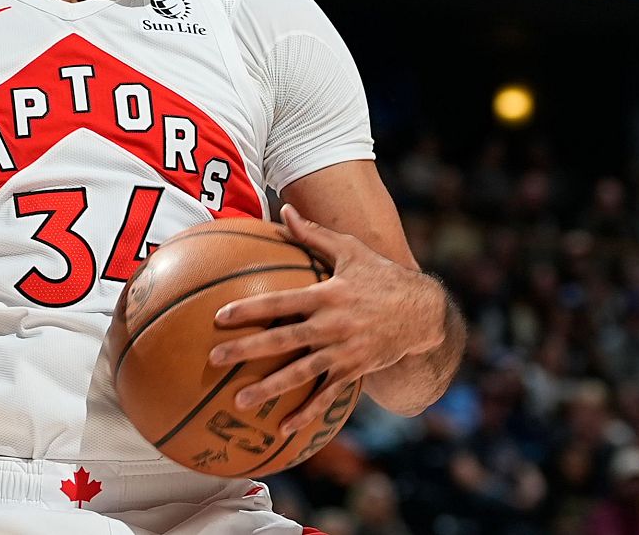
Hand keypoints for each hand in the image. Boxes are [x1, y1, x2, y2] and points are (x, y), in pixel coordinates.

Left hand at [209, 204, 445, 433]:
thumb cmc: (380, 275)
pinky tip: (283, 428)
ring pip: (301, 373)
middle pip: (283, 340)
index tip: (220, 316)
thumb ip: (314, 234)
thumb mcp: (351, 250)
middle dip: (247, 350)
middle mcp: (333, 325)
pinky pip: (328, 394)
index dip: (251, 308)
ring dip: (270, 388)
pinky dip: (307, 412)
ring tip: (239, 401)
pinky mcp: (355, 370)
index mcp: (327, 294)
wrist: (423, 312)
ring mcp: (345, 351)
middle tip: (215, 359)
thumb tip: (285, 210)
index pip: (281, 301)